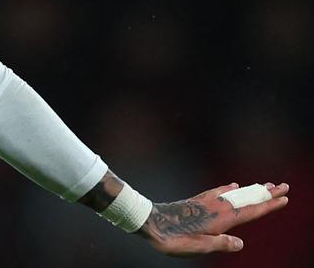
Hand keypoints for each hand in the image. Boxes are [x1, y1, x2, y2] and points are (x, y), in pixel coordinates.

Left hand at [138, 181, 289, 254]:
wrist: (150, 222)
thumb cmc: (174, 238)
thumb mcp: (200, 247)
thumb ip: (221, 244)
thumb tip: (240, 243)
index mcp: (221, 219)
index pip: (251, 210)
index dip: (268, 205)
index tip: (284, 198)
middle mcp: (216, 207)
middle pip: (246, 198)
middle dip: (266, 193)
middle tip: (283, 186)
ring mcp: (206, 202)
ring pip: (234, 194)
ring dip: (251, 190)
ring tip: (265, 186)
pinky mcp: (196, 200)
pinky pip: (218, 192)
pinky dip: (230, 189)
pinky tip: (233, 186)